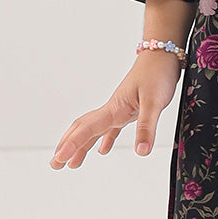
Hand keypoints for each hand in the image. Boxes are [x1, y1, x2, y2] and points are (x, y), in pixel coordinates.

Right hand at [49, 51, 182, 168]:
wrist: (163, 54)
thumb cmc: (158, 73)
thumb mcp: (155, 102)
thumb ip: (147, 127)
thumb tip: (141, 152)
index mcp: (114, 108)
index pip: (87, 129)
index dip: (72, 144)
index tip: (59, 158)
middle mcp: (112, 109)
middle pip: (82, 130)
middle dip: (67, 147)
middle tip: (54, 164)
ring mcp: (119, 108)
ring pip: (93, 130)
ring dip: (81, 145)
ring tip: (71, 163)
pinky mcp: (129, 108)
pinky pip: (110, 128)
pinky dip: (103, 140)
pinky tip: (102, 150)